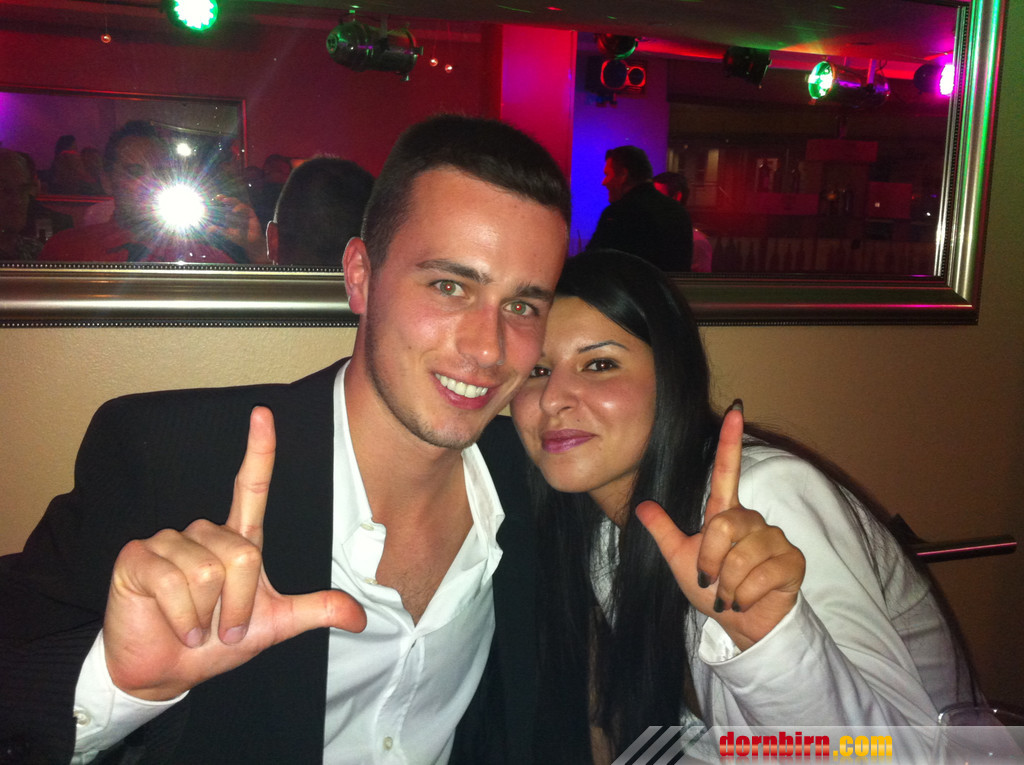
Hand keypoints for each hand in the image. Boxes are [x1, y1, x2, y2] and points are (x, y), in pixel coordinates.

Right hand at [103, 406, 365, 700]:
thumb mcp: (274, 625)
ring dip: (207, 613)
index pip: (251, 487)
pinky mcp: (137, 559)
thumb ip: (315, 611)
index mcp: (237, 540)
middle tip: (221, 627)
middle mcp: (203, 532)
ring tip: (194, 625)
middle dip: (238, 604)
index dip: (259, 452)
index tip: (263, 414)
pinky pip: (173, 583)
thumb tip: (360, 617)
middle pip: (243, 554)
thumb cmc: (217, 641)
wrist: (165, 671)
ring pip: (208, 572)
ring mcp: (167, 542)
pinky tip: (176, 626)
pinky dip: (182, 617)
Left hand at [206, 195, 268, 262]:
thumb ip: (219, 230)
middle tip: (219, 197)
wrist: (250, 242)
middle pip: (231, 201)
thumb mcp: (227, 233)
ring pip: (237, 202)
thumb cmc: (239, 237)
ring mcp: (244, 212)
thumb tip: (209, 229)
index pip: (225, 206)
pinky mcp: (251, 213)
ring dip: (231, 200)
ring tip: (225, 200)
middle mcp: (238, 212)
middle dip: (224, 198)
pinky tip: (234, 211)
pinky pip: (244, 207)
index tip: (214, 199)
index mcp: (231, 214)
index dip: (220, 201)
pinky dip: (239, 208)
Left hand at [636, 404, 804, 650]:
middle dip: (710, 560)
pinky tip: (746, 599)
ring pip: (742, 554)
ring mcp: (774, 539)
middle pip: (724, 525)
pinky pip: (762, 573)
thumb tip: (644, 505)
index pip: (727, 473)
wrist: (742, 625)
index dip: (731, 442)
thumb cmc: (712, 591)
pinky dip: (745, 593)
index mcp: (725, 515)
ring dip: (728, 582)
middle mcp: (751, 520)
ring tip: (730, 593)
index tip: (736, 411)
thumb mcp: (681, 561)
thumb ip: (665, 533)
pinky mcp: (791, 560)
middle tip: (709, 582)